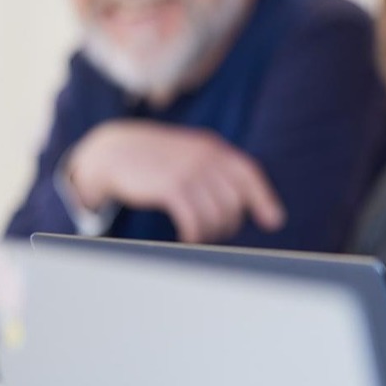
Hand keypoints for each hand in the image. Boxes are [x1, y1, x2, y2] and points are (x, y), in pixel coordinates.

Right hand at [66, 119, 284, 242]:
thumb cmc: (155, 158)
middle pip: (234, 200)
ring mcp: (189, 171)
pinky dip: (194, 234)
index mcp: (213, 147)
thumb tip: (241, 199)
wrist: (112, 150)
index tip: (274, 221)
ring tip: (199, 235)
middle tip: (217, 233)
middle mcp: (206, 157)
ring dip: (211, 232)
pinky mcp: (170, 187)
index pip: (248, 174)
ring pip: (217, 214)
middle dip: (229, 223)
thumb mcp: (188, 153)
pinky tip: (186, 238)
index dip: (264, 199)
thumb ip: (214, 170)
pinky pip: (194, 220)